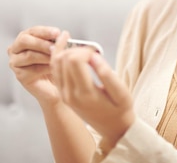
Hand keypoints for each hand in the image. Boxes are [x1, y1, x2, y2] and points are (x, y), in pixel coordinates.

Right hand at [7, 26, 61, 104]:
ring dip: (45, 56)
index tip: (57, 33)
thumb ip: (57, 41)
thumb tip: (64, 35)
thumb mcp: (57, 49)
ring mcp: (15, 62)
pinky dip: (45, 68)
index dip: (45, 31)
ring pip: (29, 55)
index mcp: (25, 38)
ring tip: (57, 58)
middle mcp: (16, 49)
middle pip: (24, 40)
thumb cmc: (55, 64)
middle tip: (55, 47)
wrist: (56, 84)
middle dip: (42, 43)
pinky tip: (53, 69)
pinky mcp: (19, 75)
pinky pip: (32, 69)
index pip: (32, 31)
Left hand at [51, 31, 135, 148]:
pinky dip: (61, 58)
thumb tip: (94, 57)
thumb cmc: (119, 110)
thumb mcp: (122, 93)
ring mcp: (63, 94)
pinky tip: (71, 53)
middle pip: (63, 59)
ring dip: (67, 52)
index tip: (96, 52)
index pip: (74, 61)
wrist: (112, 128)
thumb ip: (108, 74)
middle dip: (77, 49)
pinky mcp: (62, 93)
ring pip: (56, 62)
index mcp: (85, 94)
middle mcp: (69, 94)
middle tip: (91, 52)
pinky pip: (55, 70)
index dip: (85, 50)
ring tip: (82, 51)